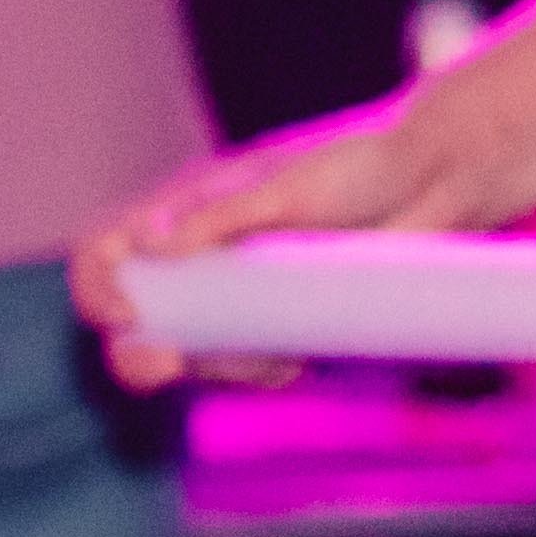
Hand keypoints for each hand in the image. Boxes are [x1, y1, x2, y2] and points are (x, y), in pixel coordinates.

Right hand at [71, 89, 490, 388]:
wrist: (436, 186)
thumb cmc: (362, 165)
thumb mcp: (292, 185)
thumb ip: (223, 218)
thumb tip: (149, 247)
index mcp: (187, 209)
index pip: (107, 250)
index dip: (99, 285)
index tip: (127, 313)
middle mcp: (201, 255)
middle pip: (134, 320)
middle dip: (138, 353)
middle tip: (172, 363)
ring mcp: (238, 295)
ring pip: (190, 353)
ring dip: (215, 368)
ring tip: (274, 357)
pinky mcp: (279, 326)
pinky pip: (244, 366)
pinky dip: (259, 372)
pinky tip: (297, 361)